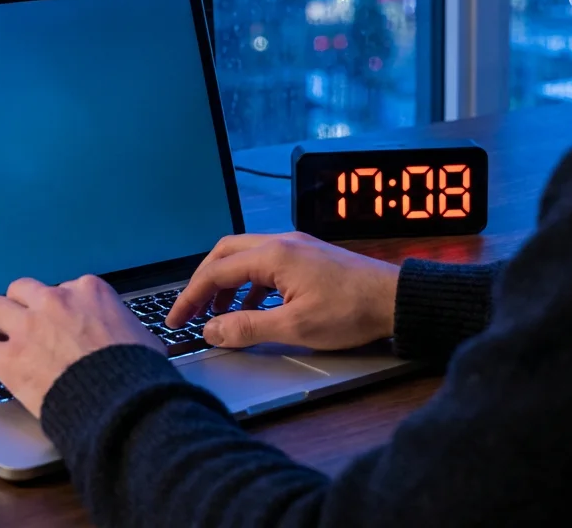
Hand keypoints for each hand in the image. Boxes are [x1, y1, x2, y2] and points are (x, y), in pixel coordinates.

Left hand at [0, 276, 162, 416]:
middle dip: (20, 306)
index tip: (58, 323)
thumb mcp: (142, 337)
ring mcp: (29, 327)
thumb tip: (135, 341)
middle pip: (23, 289)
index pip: (65, 288)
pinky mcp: (11, 357)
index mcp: (89, 291)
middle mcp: (55, 300)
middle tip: (19, 324)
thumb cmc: (136, 370)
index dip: (59, 308)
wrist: (121, 398)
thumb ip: (127, 329)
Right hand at [166, 232, 399, 350]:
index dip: (190, 297)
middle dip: (203, 282)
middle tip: (190, 310)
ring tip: (219, 315)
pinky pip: (267, 264)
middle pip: (225, 254)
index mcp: (273, 254)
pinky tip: (254, 309)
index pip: (215, 271)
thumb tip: (212, 330)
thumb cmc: (351, 311)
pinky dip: (250, 285)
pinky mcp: (309, 257)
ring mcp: (297, 247)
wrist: (396, 300)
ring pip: (246, 258)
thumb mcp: (295, 326)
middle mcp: (282, 242)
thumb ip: (247, 328)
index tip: (175, 319)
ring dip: (227, 284)